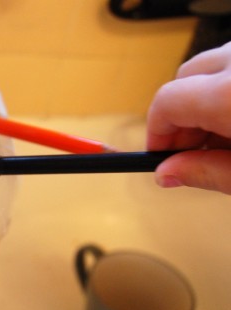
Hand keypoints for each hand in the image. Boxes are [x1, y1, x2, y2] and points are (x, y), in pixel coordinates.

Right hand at [147, 42, 230, 193]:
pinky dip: (230, 87)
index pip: (167, 101)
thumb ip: (207, 172)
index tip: (160, 155)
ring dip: (207, 98)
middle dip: (181, 113)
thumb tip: (167, 173)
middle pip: (186, 76)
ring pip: (213, 66)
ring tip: (226, 135)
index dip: (157, 132)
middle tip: (192, 149)